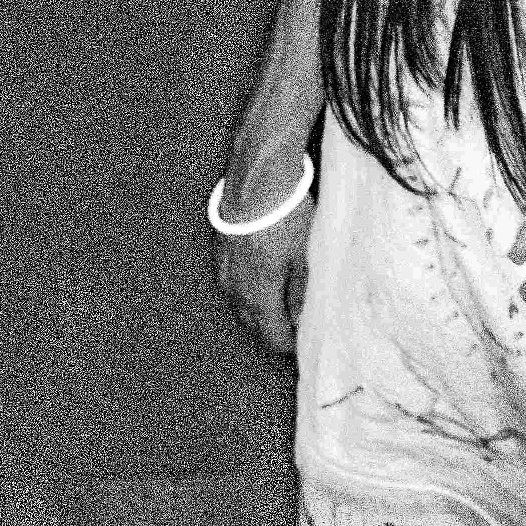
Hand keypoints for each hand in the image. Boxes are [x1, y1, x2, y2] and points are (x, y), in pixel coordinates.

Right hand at [215, 170, 315, 357]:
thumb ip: (301, 294)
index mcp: (259, 298)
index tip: (305, 338)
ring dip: (260, 309)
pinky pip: (233, 284)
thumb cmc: (285, 218)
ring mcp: (224, 273)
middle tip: (296, 322)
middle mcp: (235, 292)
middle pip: (255, 325)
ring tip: (283, 298)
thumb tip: (301, 319)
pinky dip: (248, 289)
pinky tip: (264, 275)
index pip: (273, 338)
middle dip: (274, 329)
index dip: (290, 344)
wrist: (255, 181)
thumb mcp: (305, 258)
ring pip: (241, 305)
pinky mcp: (219, 254)